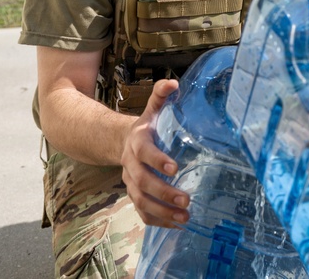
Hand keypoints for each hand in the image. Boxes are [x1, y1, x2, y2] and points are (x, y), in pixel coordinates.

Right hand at [121, 79, 190, 226]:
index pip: (145, 152)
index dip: (157, 160)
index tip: (175, 168)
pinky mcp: (134, 195)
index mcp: (137, 142)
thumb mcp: (152, 109)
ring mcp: (130, 182)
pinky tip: (176, 225)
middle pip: (142, 182)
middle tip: (186, 200)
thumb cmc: (146, 126)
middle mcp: (131, 164)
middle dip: (163, 192)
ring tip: (185, 217)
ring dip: (162, 212)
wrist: (122, 142)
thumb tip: (174, 82)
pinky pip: (141, 211)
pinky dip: (156, 221)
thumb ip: (161, 95)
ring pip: (140, 201)